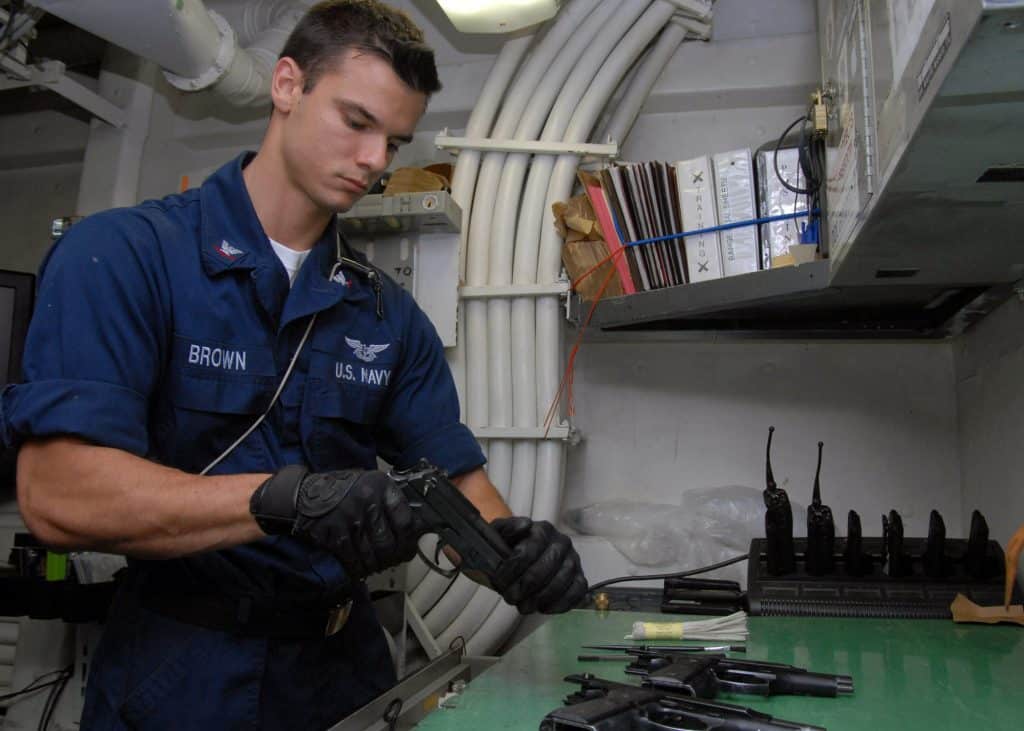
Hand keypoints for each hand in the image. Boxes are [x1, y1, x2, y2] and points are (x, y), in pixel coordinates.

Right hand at [250, 466, 423, 577]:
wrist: (305, 493)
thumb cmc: (344, 492)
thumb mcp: (371, 486)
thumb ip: (390, 505)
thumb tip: (415, 532)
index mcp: (382, 486)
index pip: (406, 521)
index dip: (410, 541)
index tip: (409, 549)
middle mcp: (368, 501)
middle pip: (390, 543)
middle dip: (392, 558)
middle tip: (391, 561)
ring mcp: (350, 518)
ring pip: (373, 555)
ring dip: (376, 566)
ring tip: (375, 565)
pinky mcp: (334, 534)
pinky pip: (353, 560)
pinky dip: (358, 569)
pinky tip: (359, 568)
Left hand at [490, 517, 588, 613]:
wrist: (521, 557)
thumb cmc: (510, 547)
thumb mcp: (500, 534)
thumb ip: (506, 528)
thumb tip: (525, 526)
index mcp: (542, 530)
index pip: (528, 552)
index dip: (512, 570)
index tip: (499, 581)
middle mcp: (561, 542)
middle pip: (545, 568)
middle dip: (524, 587)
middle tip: (510, 597)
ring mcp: (573, 560)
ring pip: (560, 582)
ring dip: (539, 599)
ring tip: (524, 606)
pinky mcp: (580, 577)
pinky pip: (576, 593)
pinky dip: (559, 604)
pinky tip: (543, 608)